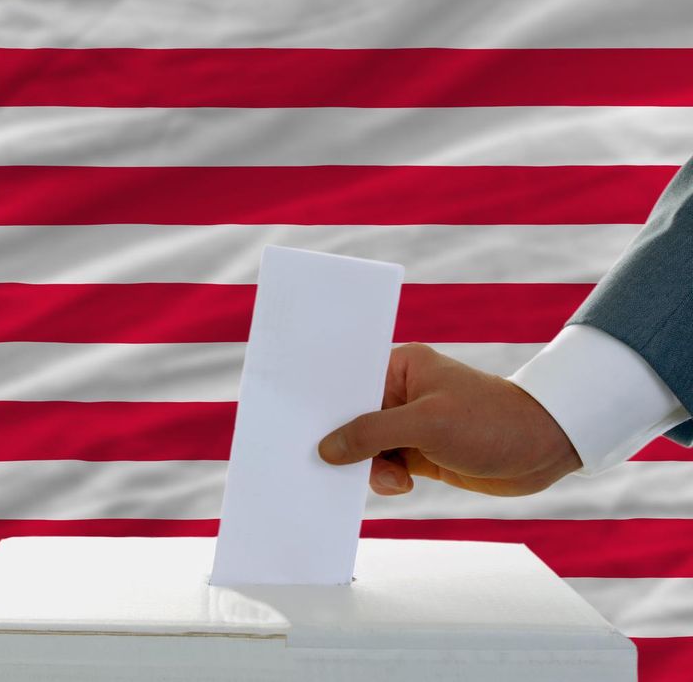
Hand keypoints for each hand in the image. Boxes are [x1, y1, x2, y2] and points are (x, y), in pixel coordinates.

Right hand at [317, 343, 582, 496]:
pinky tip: (402, 485)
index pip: (349, 385)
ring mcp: (411, 424)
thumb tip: (327, 449)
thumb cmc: (492, 421)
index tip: (307, 432)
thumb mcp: (425, 425)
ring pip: (368, 449)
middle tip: (341, 465)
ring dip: (372, 468)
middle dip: (348, 445)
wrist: (545, 448)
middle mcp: (401, 393)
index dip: (326, 409)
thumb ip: (371, 435)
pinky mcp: (422, 452)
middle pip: (353, 420)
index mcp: (400, 367)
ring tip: (395, 478)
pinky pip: (387, 466)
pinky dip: (387, 479)